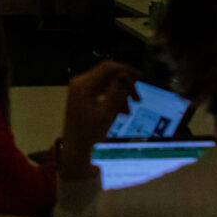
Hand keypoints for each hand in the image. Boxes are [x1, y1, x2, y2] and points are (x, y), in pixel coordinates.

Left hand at [60, 61, 139, 179]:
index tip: (140, 77)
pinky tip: (120, 111)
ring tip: (127, 111)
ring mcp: (80, 89)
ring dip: (120, 94)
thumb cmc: (88, 134)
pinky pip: (103, 91)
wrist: (76, 149)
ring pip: (107, 84)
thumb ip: (116, 93)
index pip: (108, 68)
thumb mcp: (106, 114)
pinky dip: (113, 99)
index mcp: (83, 84)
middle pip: (108, 75)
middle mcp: (80, 83)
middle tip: (137, 98)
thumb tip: (125, 76)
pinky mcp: (83, 95)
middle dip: (124, 85)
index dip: (126, 70)